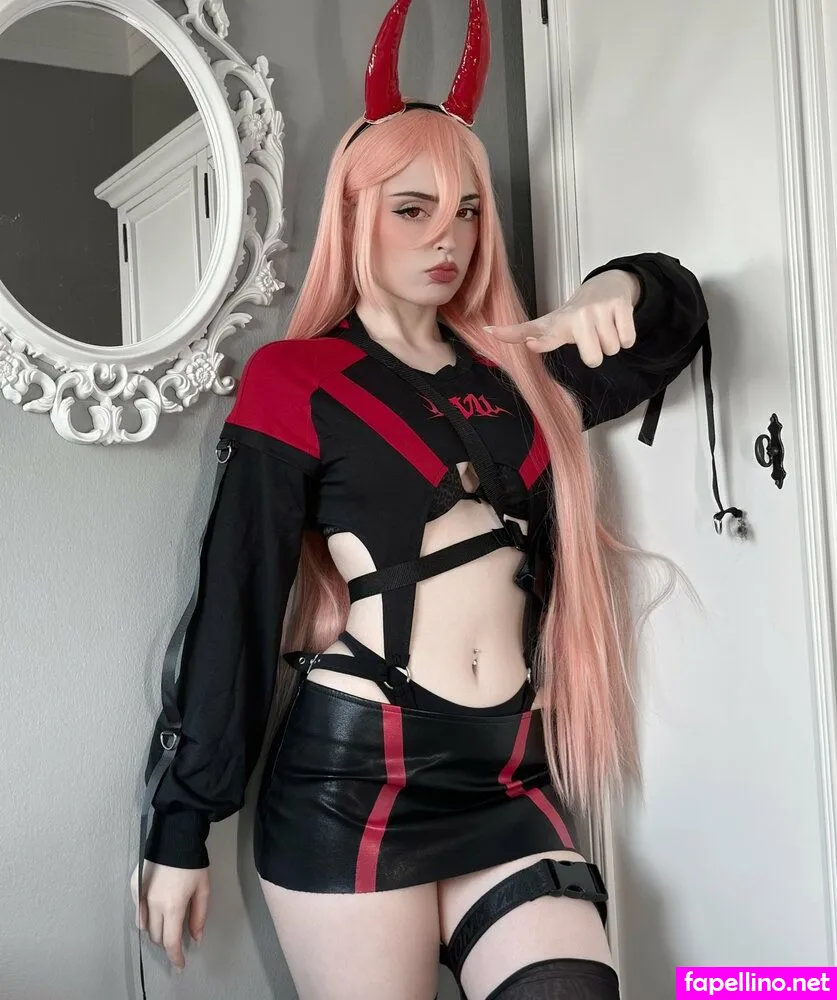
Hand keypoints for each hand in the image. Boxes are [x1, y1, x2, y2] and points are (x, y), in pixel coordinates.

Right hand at [131, 860, 209, 970]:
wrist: (175, 837)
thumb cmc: (193, 863)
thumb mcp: (203, 889)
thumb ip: (199, 916)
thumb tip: (196, 938)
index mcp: (172, 907)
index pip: (171, 942)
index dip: (176, 956)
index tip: (180, 964)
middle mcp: (153, 905)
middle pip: (156, 936)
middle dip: (167, 940)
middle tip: (177, 935)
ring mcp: (141, 897)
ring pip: (145, 926)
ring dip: (155, 930)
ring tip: (166, 922)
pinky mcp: (134, 888)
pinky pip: (137, 912)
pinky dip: (144, 917)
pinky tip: (154, 911)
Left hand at [484, 269, 640, 367]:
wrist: (608, 286)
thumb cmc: (578, 314)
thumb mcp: (555, 324)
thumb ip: (534, 336)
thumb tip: (490, 332)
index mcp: (556, 323)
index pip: (538, 331)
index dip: (535, 339)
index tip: (529, 342)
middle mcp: (576, 315)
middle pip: (593, 359)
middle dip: (596, 353)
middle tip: (591, 338)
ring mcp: (598, 309)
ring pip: (611, 350)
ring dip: (610, 343)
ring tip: (603, 328)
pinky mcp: (619, 305)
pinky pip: (627, 340)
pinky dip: (626, 337)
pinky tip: (617, 324)